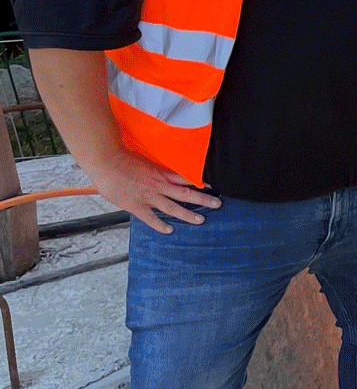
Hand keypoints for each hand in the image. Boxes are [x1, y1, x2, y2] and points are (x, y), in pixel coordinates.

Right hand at [79, 145, 220, 233]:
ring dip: (188, 214)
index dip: (200, 183)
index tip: (212, 187)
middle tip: (217, 204)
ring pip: (173, 207)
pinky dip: (160, 225)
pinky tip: (169, 230)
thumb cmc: (121, 158)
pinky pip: (151, 218)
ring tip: (201, 220)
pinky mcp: (137, 205)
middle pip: (186, 193)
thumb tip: (157, 171)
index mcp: (161, 173)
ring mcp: (149, 196)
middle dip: (203, 199)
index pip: (186, 178)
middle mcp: (159, 185)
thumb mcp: (143, 160)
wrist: (106, 161)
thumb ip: (152, 168)